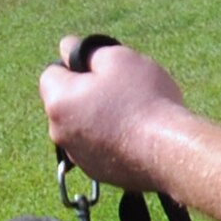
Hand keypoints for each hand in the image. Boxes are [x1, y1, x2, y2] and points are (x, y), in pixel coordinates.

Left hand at [40, 35, 188, 191]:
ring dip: (98, 119)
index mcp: (58, 100)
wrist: (167, 151)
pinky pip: (98, 149)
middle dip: (86, 94)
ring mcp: (78, 157)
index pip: (52, 73)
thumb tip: (67, 48)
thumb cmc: (143, 99)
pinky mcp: (98, 173)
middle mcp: (59, 131)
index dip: (76, 67)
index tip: (103, 69)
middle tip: (121, 91)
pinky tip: (135, 137)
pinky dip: (110, 141)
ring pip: (82, 128)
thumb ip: (87, 51)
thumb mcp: (117, 58)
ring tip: (133, 115)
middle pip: (67, 102)